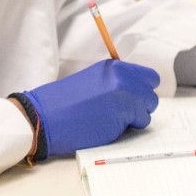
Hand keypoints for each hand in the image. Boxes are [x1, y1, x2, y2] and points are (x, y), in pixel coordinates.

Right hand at [21, 60, 160, 157]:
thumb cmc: (64, 103)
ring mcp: (125, 94)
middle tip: (119, 113)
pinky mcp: (123, 114)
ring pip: (148, 110)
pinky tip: (108, 126)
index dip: (142, 90)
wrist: (45, 116)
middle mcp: (123, 76)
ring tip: (110, 119)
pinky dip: (128, 128)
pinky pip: (140, 123)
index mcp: (114, 67)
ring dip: (135, 118)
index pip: (149, 77)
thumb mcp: (94, 81)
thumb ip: (117, 82)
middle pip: (151, 95)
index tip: (132, 99)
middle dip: (140, 106)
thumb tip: (140, 93)